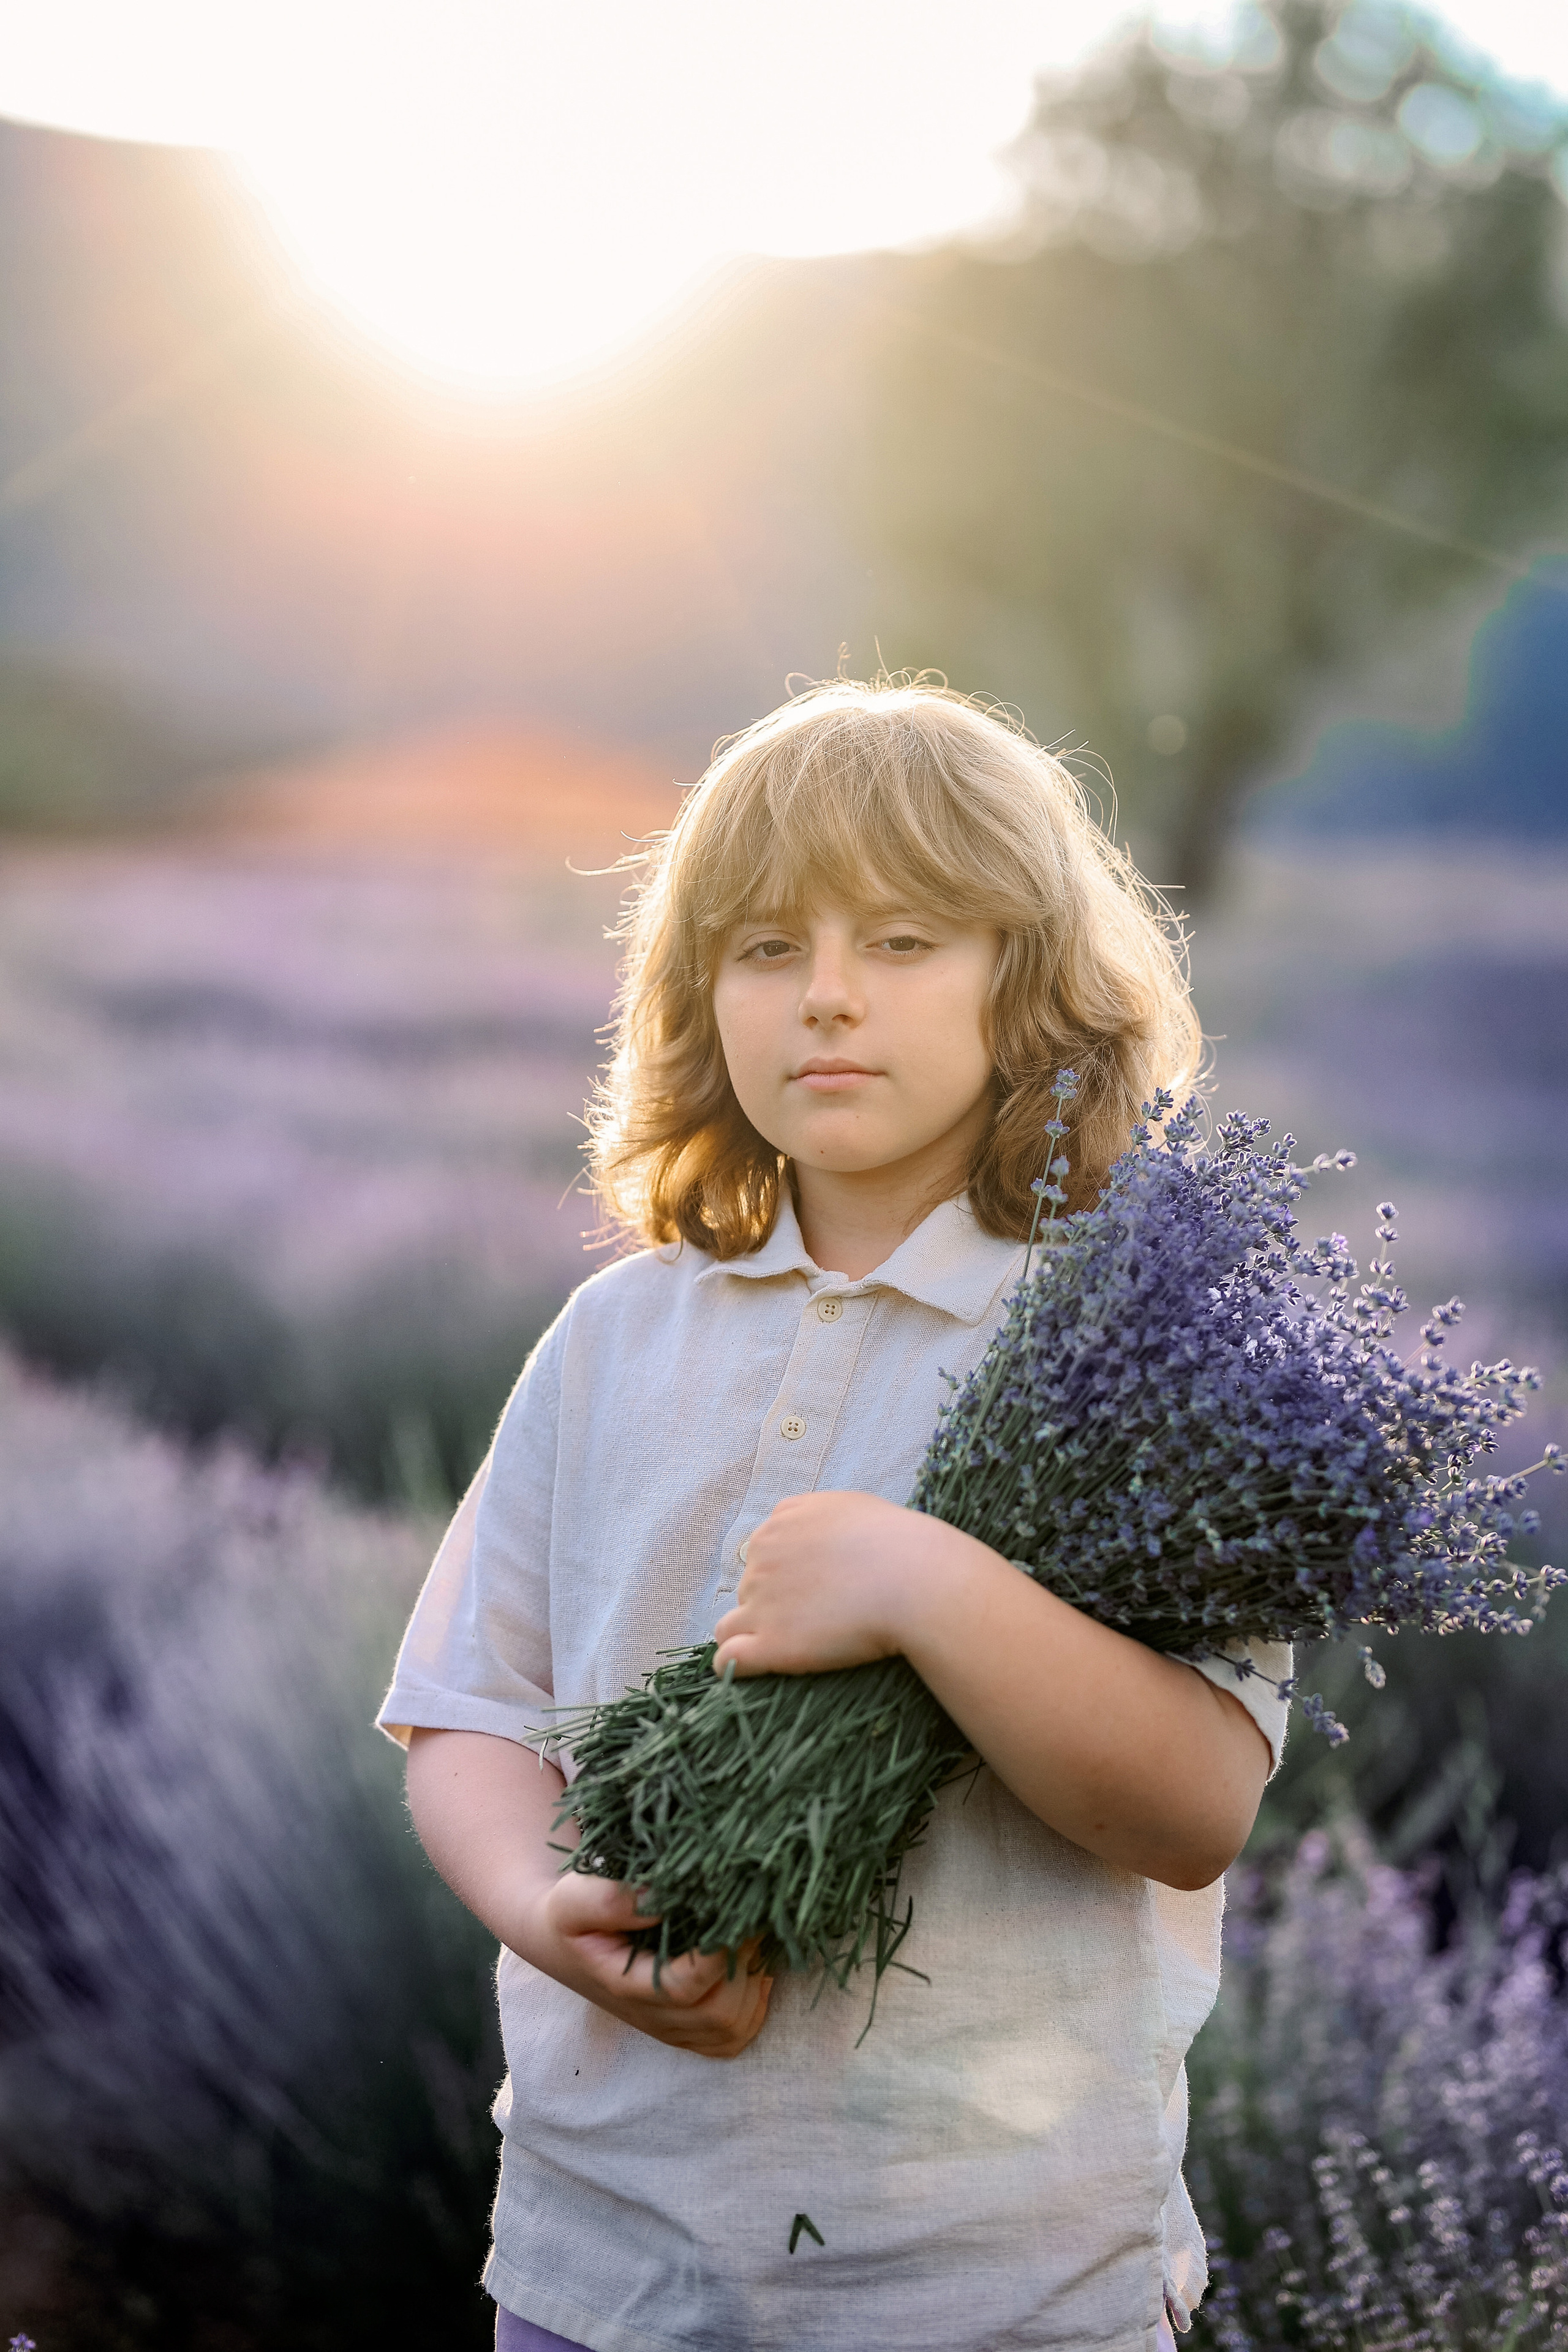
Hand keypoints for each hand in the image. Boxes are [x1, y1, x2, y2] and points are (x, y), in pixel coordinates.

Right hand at [515, 1869, 772, 2059]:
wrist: (566, 1941)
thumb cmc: (573, 1914)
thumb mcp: (574, 1897)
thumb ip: (608, 1899)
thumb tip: (662, 1897)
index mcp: (626, 1987)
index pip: (684, 1988)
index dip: (717, 1956)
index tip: (736, 1913)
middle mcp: (655, 2018)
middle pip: (719, 2012)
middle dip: (745, 1965)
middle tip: (755, 1914)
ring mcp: (675, 2029)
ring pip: (735, 2025)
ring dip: (755, 1979)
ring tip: (757, 1930)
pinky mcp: (691, 2030)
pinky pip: (737, 2032)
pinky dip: (756, 2000)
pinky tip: (753, 1959)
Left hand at [712, 1489, 972, 1677]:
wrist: (916, 1581)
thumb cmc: (899, 1544)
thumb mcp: (852, 1508)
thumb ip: (820, 1520)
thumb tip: (814, 1541)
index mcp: (782, 1522)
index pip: (763, 1553)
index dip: (785, 1576)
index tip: (813, 1593)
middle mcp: (762, 1556)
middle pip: (749, 1588)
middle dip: (773, 1605)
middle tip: (815, 1622)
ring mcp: (761, 1600)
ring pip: (731, 1624)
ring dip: (752, 1635)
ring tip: (791, 1650)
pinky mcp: (769, 1644)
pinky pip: (728, 1658)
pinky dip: (735, 1666)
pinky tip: (755, 1673)